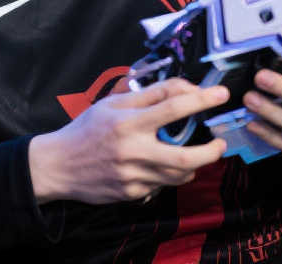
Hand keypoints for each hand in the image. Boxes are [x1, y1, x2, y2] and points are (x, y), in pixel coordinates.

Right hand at [28, 78, 228, 204]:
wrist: (59, 165)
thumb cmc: (88, 128)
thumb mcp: (114, 103)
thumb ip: (150, 95)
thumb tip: (185, 88)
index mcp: (127, 122)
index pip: (172, 107)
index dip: (201, 99)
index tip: (222, 94)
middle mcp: (132, 151)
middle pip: (184, 157)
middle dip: (210, 152)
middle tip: (221, 144)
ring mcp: (132, 176)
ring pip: (177, 176)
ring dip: (194, 165)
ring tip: (197, 154)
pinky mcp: (131, 194)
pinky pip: (162, 186)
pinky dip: (170, 175)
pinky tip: (164, 166)